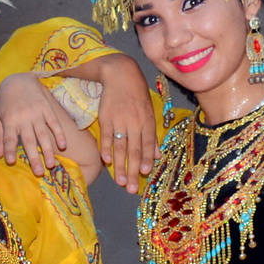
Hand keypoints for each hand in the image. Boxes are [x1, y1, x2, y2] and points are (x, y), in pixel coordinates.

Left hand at [0, 75, 76, 178]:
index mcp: (9, 120)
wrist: (18, 79)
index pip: (8, 138)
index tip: (11, 162)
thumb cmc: (5, 102)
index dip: (9, 149)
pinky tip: (63, 145)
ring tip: (52, 164)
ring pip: (43, 134)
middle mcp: (23, 118)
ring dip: (48, 150)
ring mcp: (37, 113)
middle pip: (29, 140)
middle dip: (34, 157)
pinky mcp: (47, 108)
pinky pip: (54, 123)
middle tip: (39, 173)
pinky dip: (59, 134)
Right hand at [90, 54, 157, 193]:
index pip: (147, 146)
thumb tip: (157, 155)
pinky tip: (106, 161)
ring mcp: (120, 121)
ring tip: (121, 182)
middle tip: (132, 189)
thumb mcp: (149, 113)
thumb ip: (152, 136)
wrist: (121, 75)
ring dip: (120, 165)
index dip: (147, 160)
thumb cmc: (137, 96)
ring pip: (121, 147)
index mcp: (147, 123)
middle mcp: (135, 123)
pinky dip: (106, 148)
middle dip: (134, 171)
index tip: (145, 175)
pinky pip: (106, 135)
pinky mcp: (106, 117)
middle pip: (135, 151)